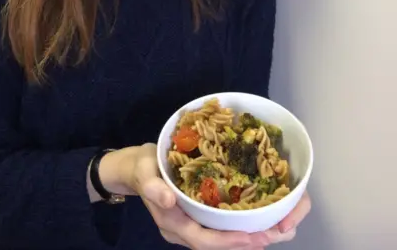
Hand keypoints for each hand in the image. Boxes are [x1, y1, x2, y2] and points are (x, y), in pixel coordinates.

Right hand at [125, 143, 270, 248]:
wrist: (134, 167)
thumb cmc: (141, 166)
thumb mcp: (144, 171)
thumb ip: (153, 187)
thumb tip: (168, 200)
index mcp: (172, 223)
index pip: (202, 240)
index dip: (228, 241)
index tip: (253, 238)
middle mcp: (182, 230)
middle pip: (216, 245)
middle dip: (244, 243)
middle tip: (273, 235)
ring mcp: (189, 225)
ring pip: (219, 240)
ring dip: (245, 238)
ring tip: (272, 231)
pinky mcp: (195, 217)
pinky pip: (218, 229)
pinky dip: (236, 227)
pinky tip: (254, 220)